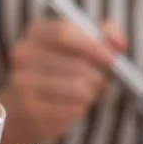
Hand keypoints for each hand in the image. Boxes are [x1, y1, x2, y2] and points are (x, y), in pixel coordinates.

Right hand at [5, 15, 121, 143]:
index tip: (111, 58)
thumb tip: (118, 43)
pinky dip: (80, 108)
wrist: (25, 110)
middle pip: (76, 63)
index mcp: (36, 33)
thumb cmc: (61, 73)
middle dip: (97, 75)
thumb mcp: (82, 48)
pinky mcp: (29, 109)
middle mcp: (24, 54)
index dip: (92, 46)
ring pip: (78, 88)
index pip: (64, 33)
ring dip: (91, 93)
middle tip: (100, 81)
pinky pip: (72, 108)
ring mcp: (23, 82)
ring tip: (86, 93)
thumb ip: (105, 37)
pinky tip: (72, 106)